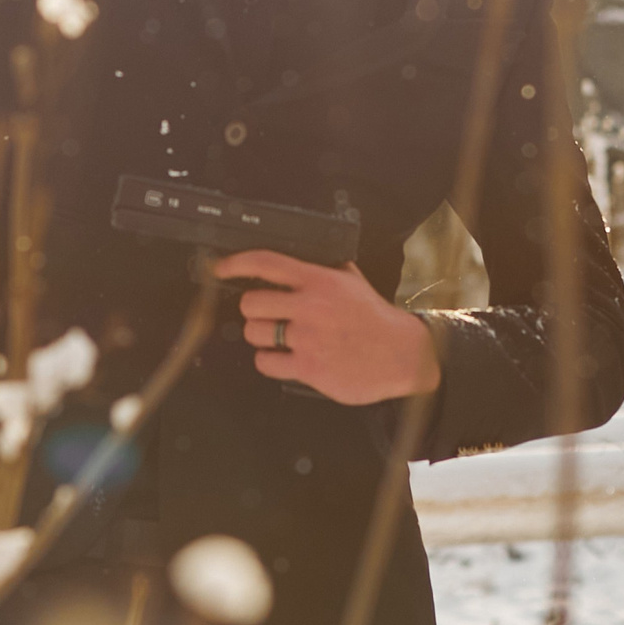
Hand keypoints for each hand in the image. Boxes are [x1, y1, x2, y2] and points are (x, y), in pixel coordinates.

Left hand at [213, 249, 441, 405]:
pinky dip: (269, 361)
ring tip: (277, 337)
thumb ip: (325, 270)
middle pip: (251, 303)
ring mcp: (308, 338)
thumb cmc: (376, 320)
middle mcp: (311, 307)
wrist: (403, 355)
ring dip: (260, 336)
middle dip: (252, 310)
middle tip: (264, 315)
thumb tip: (302, 257)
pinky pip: (266, 362)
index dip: (236, 263)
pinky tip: (283, 358)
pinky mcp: (309, 367)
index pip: (266, 263)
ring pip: (254, 333)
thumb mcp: (352, 282)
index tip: (220, 267)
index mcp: (320, 281)